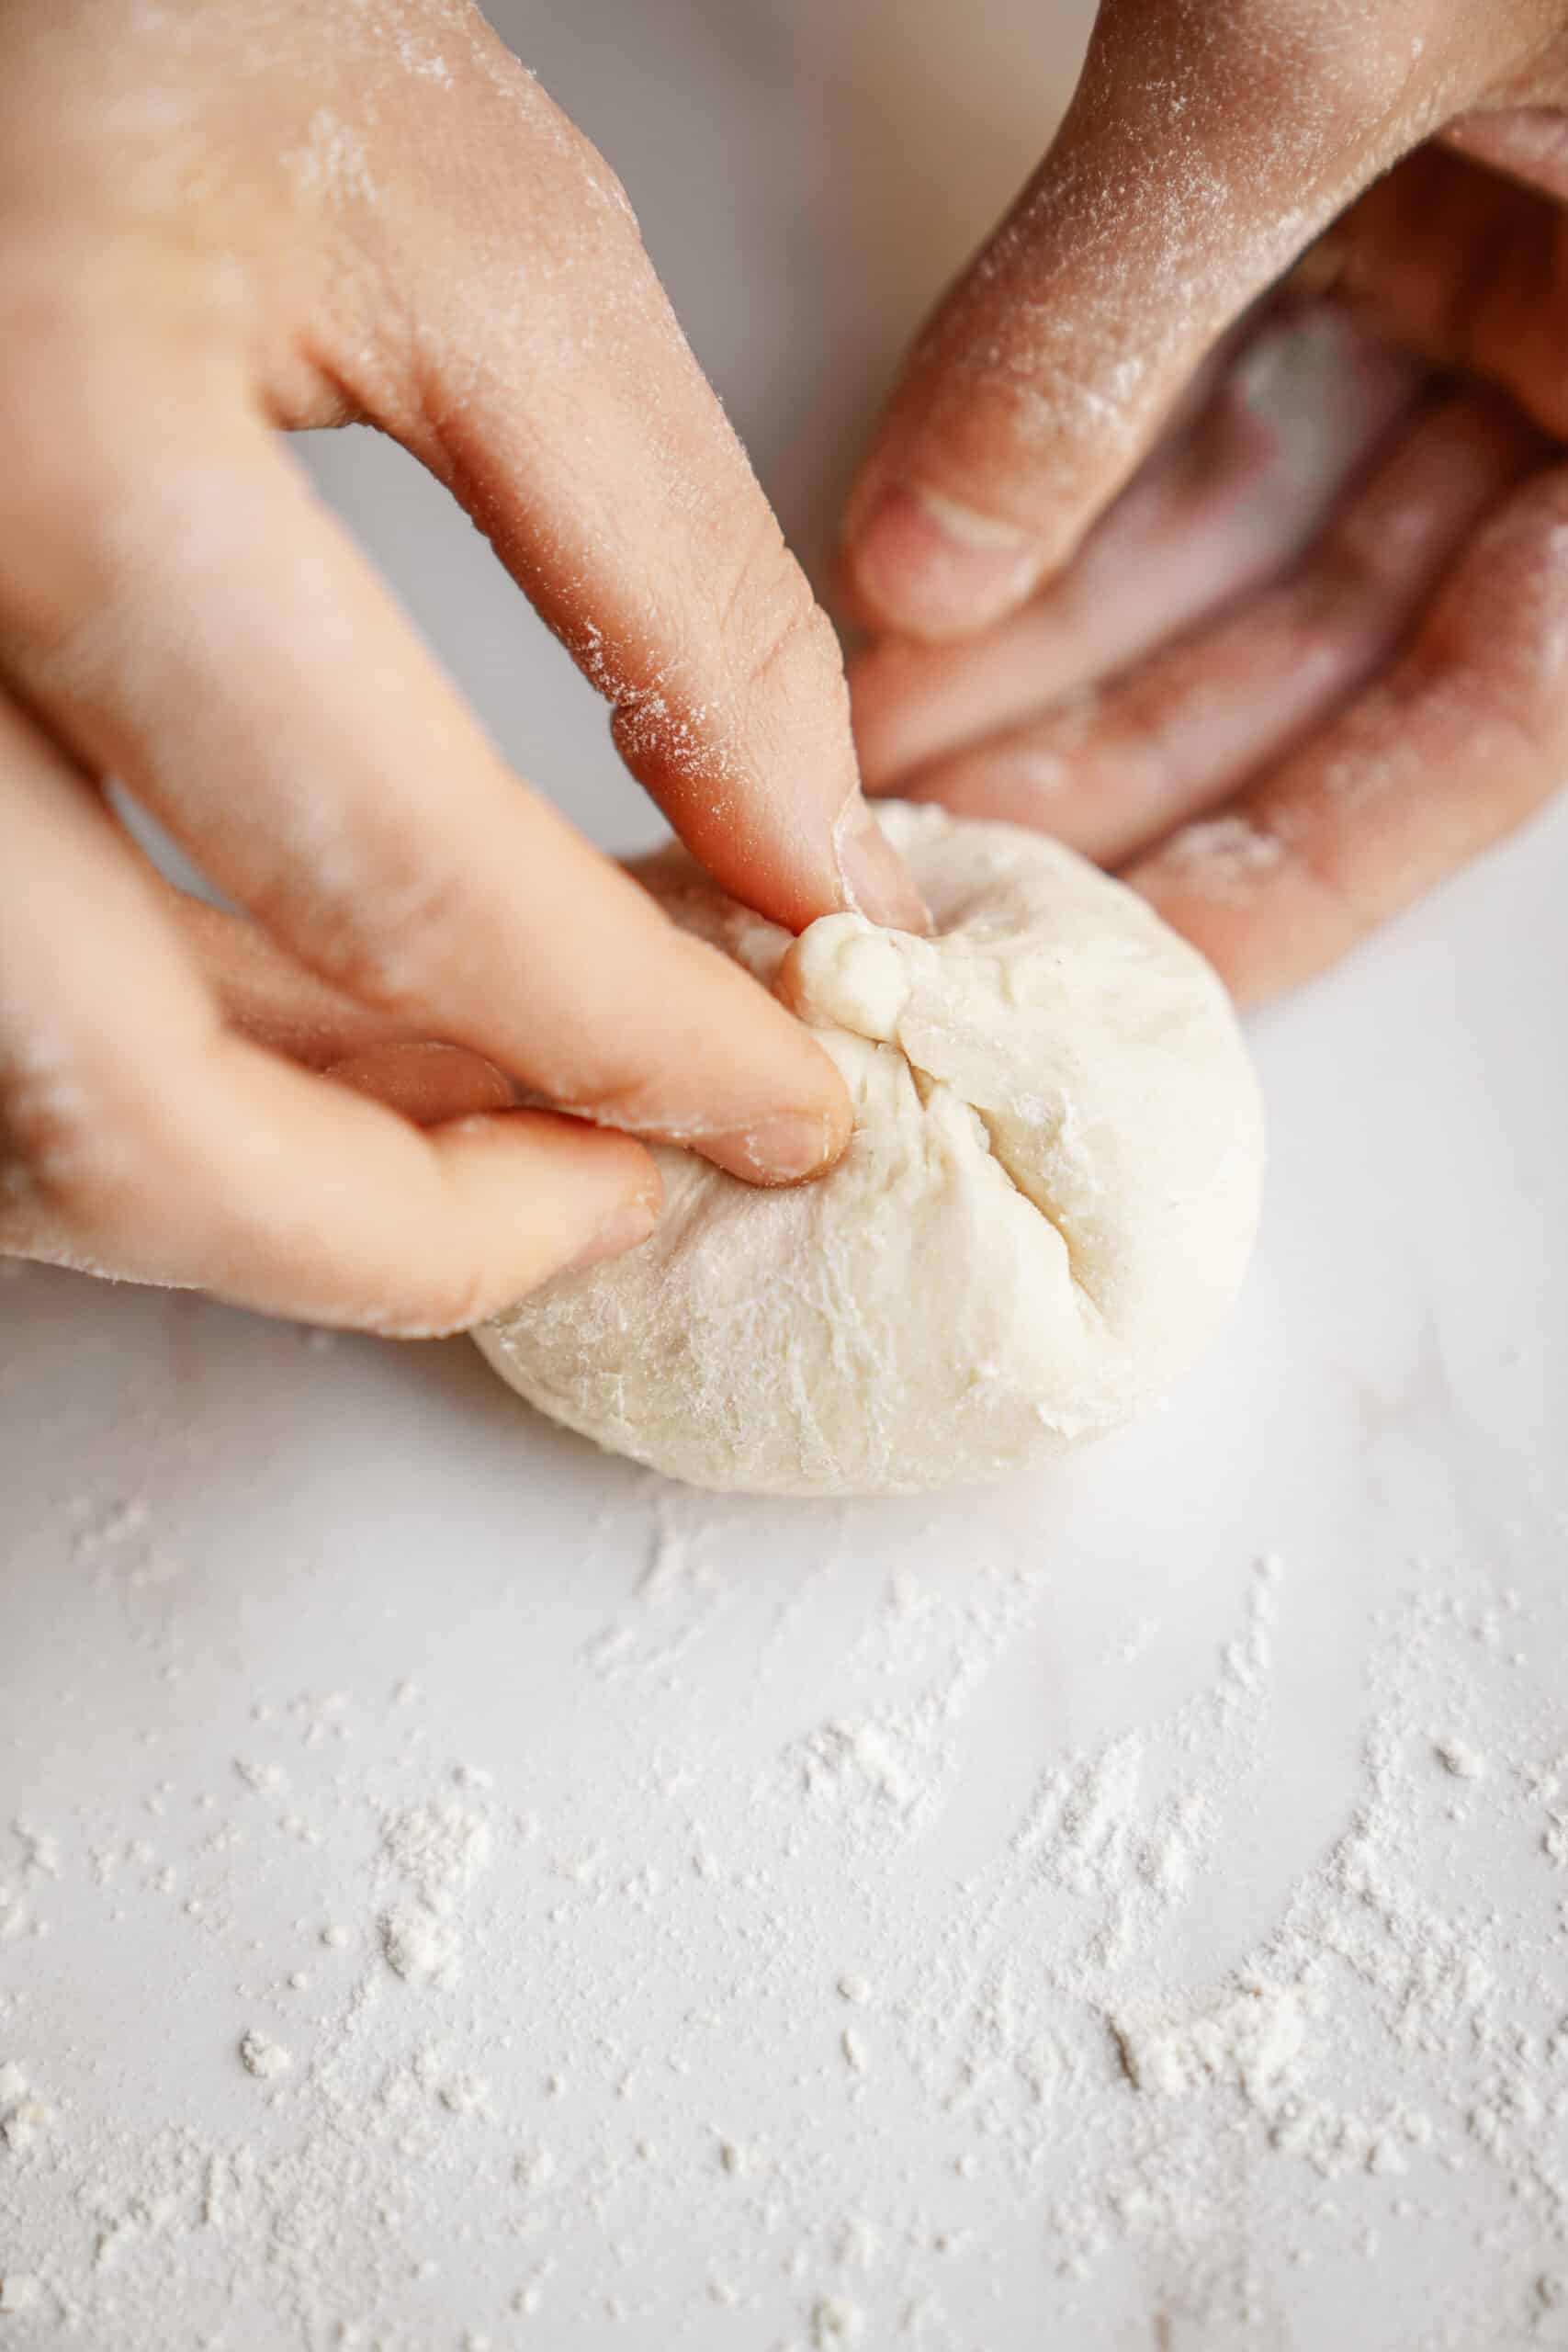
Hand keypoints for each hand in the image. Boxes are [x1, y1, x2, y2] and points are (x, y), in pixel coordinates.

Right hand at [0, 0, 922, 1333]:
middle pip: (124, 1112)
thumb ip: (669, 571)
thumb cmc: (153, 11)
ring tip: (516, 1126)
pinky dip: (171, 1075)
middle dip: (411, 1228)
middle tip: (618, 1198)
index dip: (630, 1042)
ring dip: (287, 1183)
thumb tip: (807, 862)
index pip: (397, 880)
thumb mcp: (465, 232)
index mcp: (58, 466)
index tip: (784, 1100)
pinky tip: (338, 1035)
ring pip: (24, 1114)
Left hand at [841, 0, 1567, 1000]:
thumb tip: (915, 575)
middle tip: (915, 882)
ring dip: (1057, 657)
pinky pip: (1207, 400)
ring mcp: (1487, 278)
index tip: (1104, 986)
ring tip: (864, 772)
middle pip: (1337, 666)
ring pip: (1254, 547)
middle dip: (1119, 771)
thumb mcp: (1323, 34)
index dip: (1292, 879)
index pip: (1478, 734)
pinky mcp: (1373, 193)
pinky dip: (1061, 494)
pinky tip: (912, 601)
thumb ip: (1109, 317)